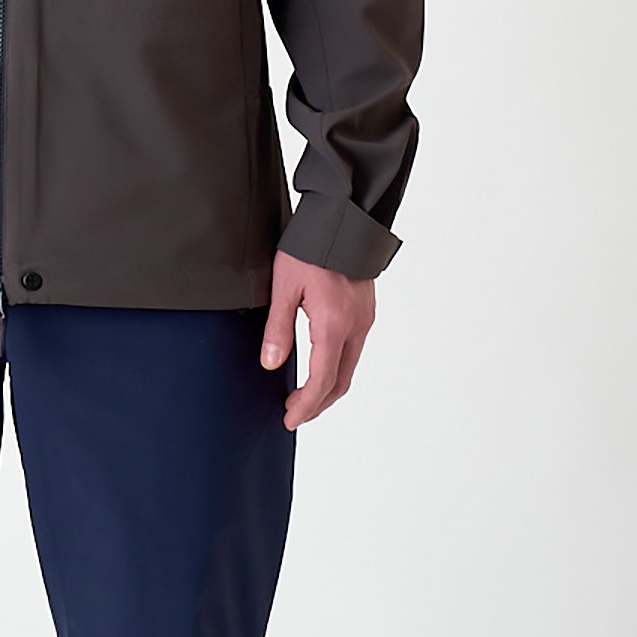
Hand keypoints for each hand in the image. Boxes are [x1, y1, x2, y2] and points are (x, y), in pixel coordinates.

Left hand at [258, 249, 374, 430]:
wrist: (342, 218)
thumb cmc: (310, 247)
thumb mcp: (284, 285)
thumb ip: (277, 328)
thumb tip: (271, 364)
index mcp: (334, 324)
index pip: (322, 381)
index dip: (305, 406)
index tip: (289, 419)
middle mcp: (355, 327)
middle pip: (340, 382)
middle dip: (317, 404)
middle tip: (293, 412)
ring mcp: (364, 319)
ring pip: (349, 367)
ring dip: (328, 386)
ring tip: (303, 393)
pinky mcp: (366, 311)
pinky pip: (354, 350)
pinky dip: (337, 367)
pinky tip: (320, 364)